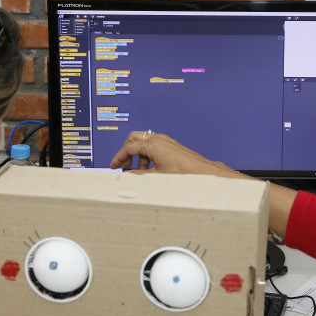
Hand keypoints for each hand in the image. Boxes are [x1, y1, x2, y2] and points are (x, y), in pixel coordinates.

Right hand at [109, 130, 243, 178]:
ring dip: (139, 156)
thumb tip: (127, 176)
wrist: (201, 172)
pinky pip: (153, 147)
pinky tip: (151, 169)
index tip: (114, 165)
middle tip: (123, 165)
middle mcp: (158, 139)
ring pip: (144, 144)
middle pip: (134, 139)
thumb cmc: (183, 173)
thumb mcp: (156, 176)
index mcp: (152, 144)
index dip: (119, 157)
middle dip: (127, 152)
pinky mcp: (171, 146)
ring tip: (141, 172)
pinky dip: (148, 156)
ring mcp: (165, 141)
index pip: (128, 148)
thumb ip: (138, 175)